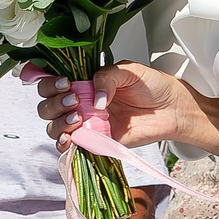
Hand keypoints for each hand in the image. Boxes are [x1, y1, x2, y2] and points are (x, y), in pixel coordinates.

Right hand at [25, 60, 201, 149]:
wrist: (171, 108)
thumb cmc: (152, 86)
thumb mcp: (129, 71)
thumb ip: (107, 78)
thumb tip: (95, 100)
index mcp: (84, 82)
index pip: (53, 83)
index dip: (50, 84)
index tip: (65, 84)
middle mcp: (80, 103)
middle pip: (47, 106)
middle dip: (54, 103)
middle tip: (74, 100)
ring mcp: (86, 124)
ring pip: (54, 127)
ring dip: (58, 123)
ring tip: (78, 117)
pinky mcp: (95, 142)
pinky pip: (71, 147)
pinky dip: (64, 143)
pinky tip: (70, 138)